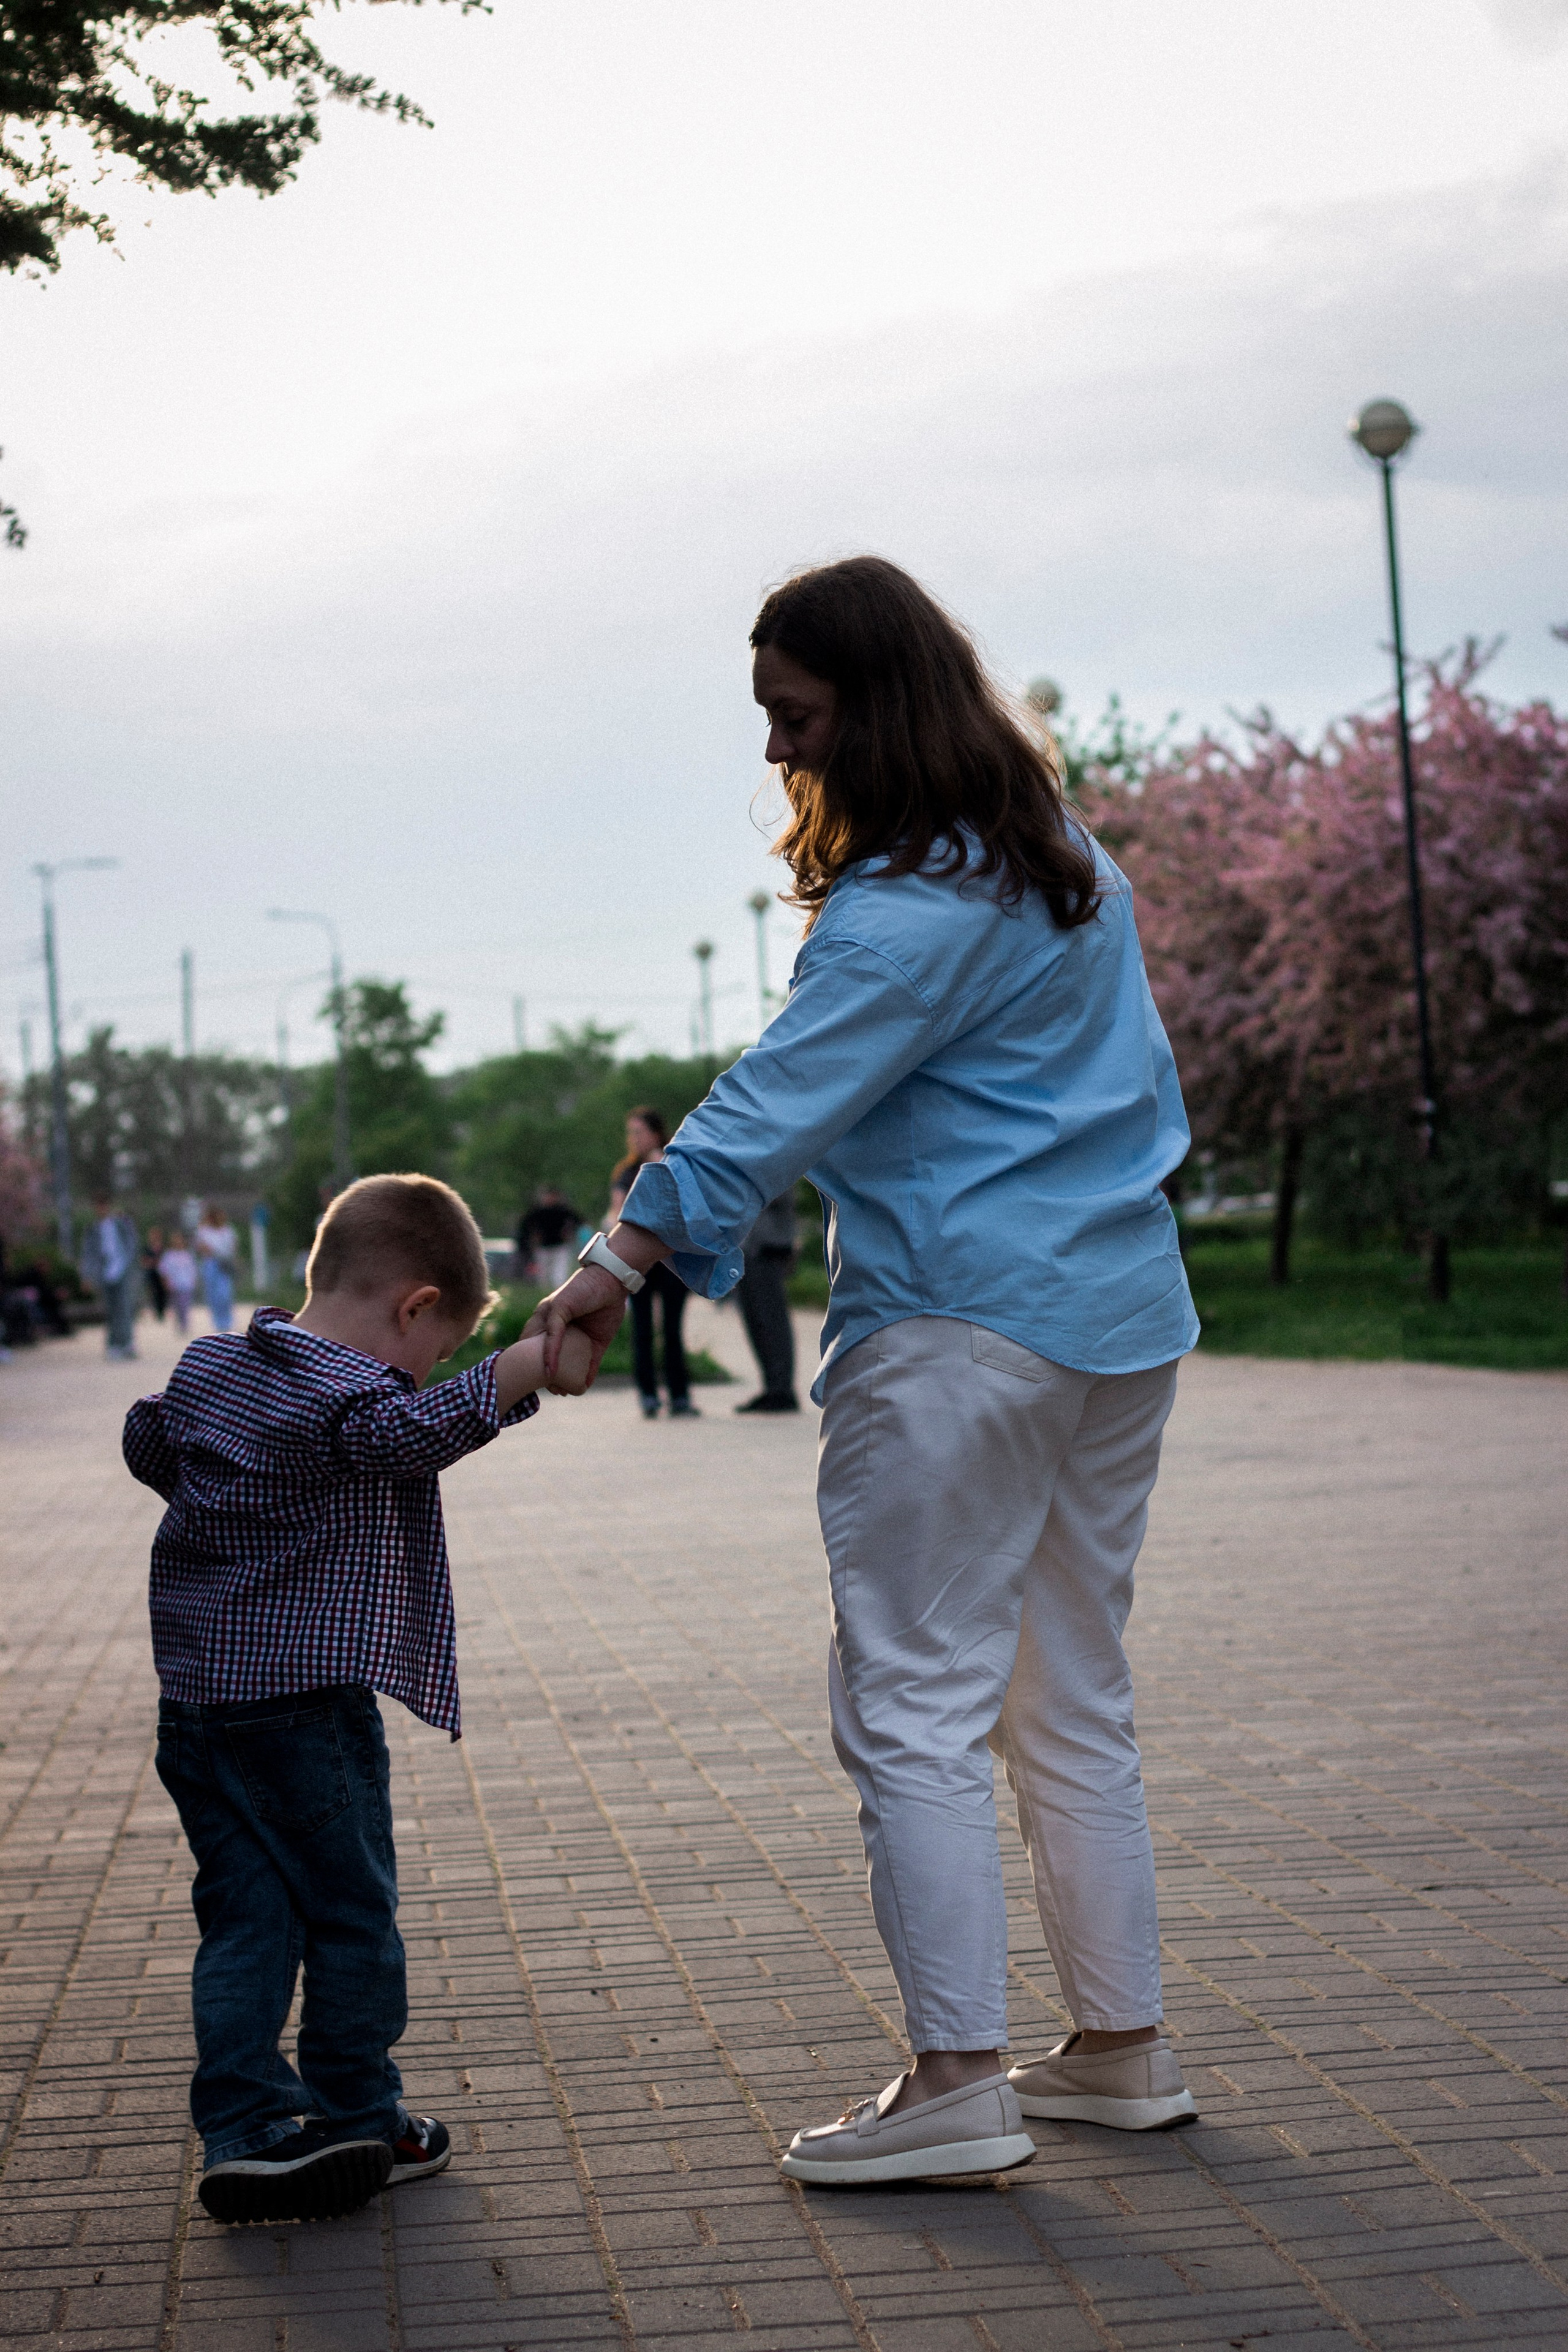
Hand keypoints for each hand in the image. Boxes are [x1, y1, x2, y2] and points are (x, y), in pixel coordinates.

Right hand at [525, 1263, 626, 1384]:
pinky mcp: (597, 1343)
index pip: (532, 1346)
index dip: (529, 1362)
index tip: (528, 1376)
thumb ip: (551, 1331)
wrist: (611, 1281)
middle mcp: (561, 1333)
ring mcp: (579, 1339)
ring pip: (570, 1364)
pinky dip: (587, 1376)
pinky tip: (582, 1387)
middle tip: (550, 1389)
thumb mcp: (560, 1307)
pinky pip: (590, 1364)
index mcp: (546, 1321)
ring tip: (564, 1392)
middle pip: (551, 1359)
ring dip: (567, 1378)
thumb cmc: (581, 1289)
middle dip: (549, 1376)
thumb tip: (548, 1361)